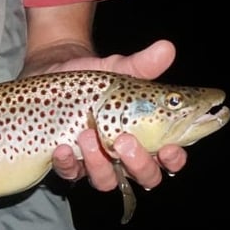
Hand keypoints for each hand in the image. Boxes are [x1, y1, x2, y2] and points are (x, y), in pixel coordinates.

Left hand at [49, 39, 186, 190]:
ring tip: (88, 134)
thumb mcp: (118, 70)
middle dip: (138, 164)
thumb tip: (166, 48)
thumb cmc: (96, 80)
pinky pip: (69, 173)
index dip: (174, 159)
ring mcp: (96, 163)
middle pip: (143, 177)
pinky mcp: (68, 163)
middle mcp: (124, 157)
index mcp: (147, 138)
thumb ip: (142, 65)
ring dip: (99, 163)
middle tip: (125, 140)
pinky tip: (62, 148)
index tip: (169, 147)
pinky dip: (67, 164)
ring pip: (105, 181)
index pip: (170, 159)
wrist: (56, 73)